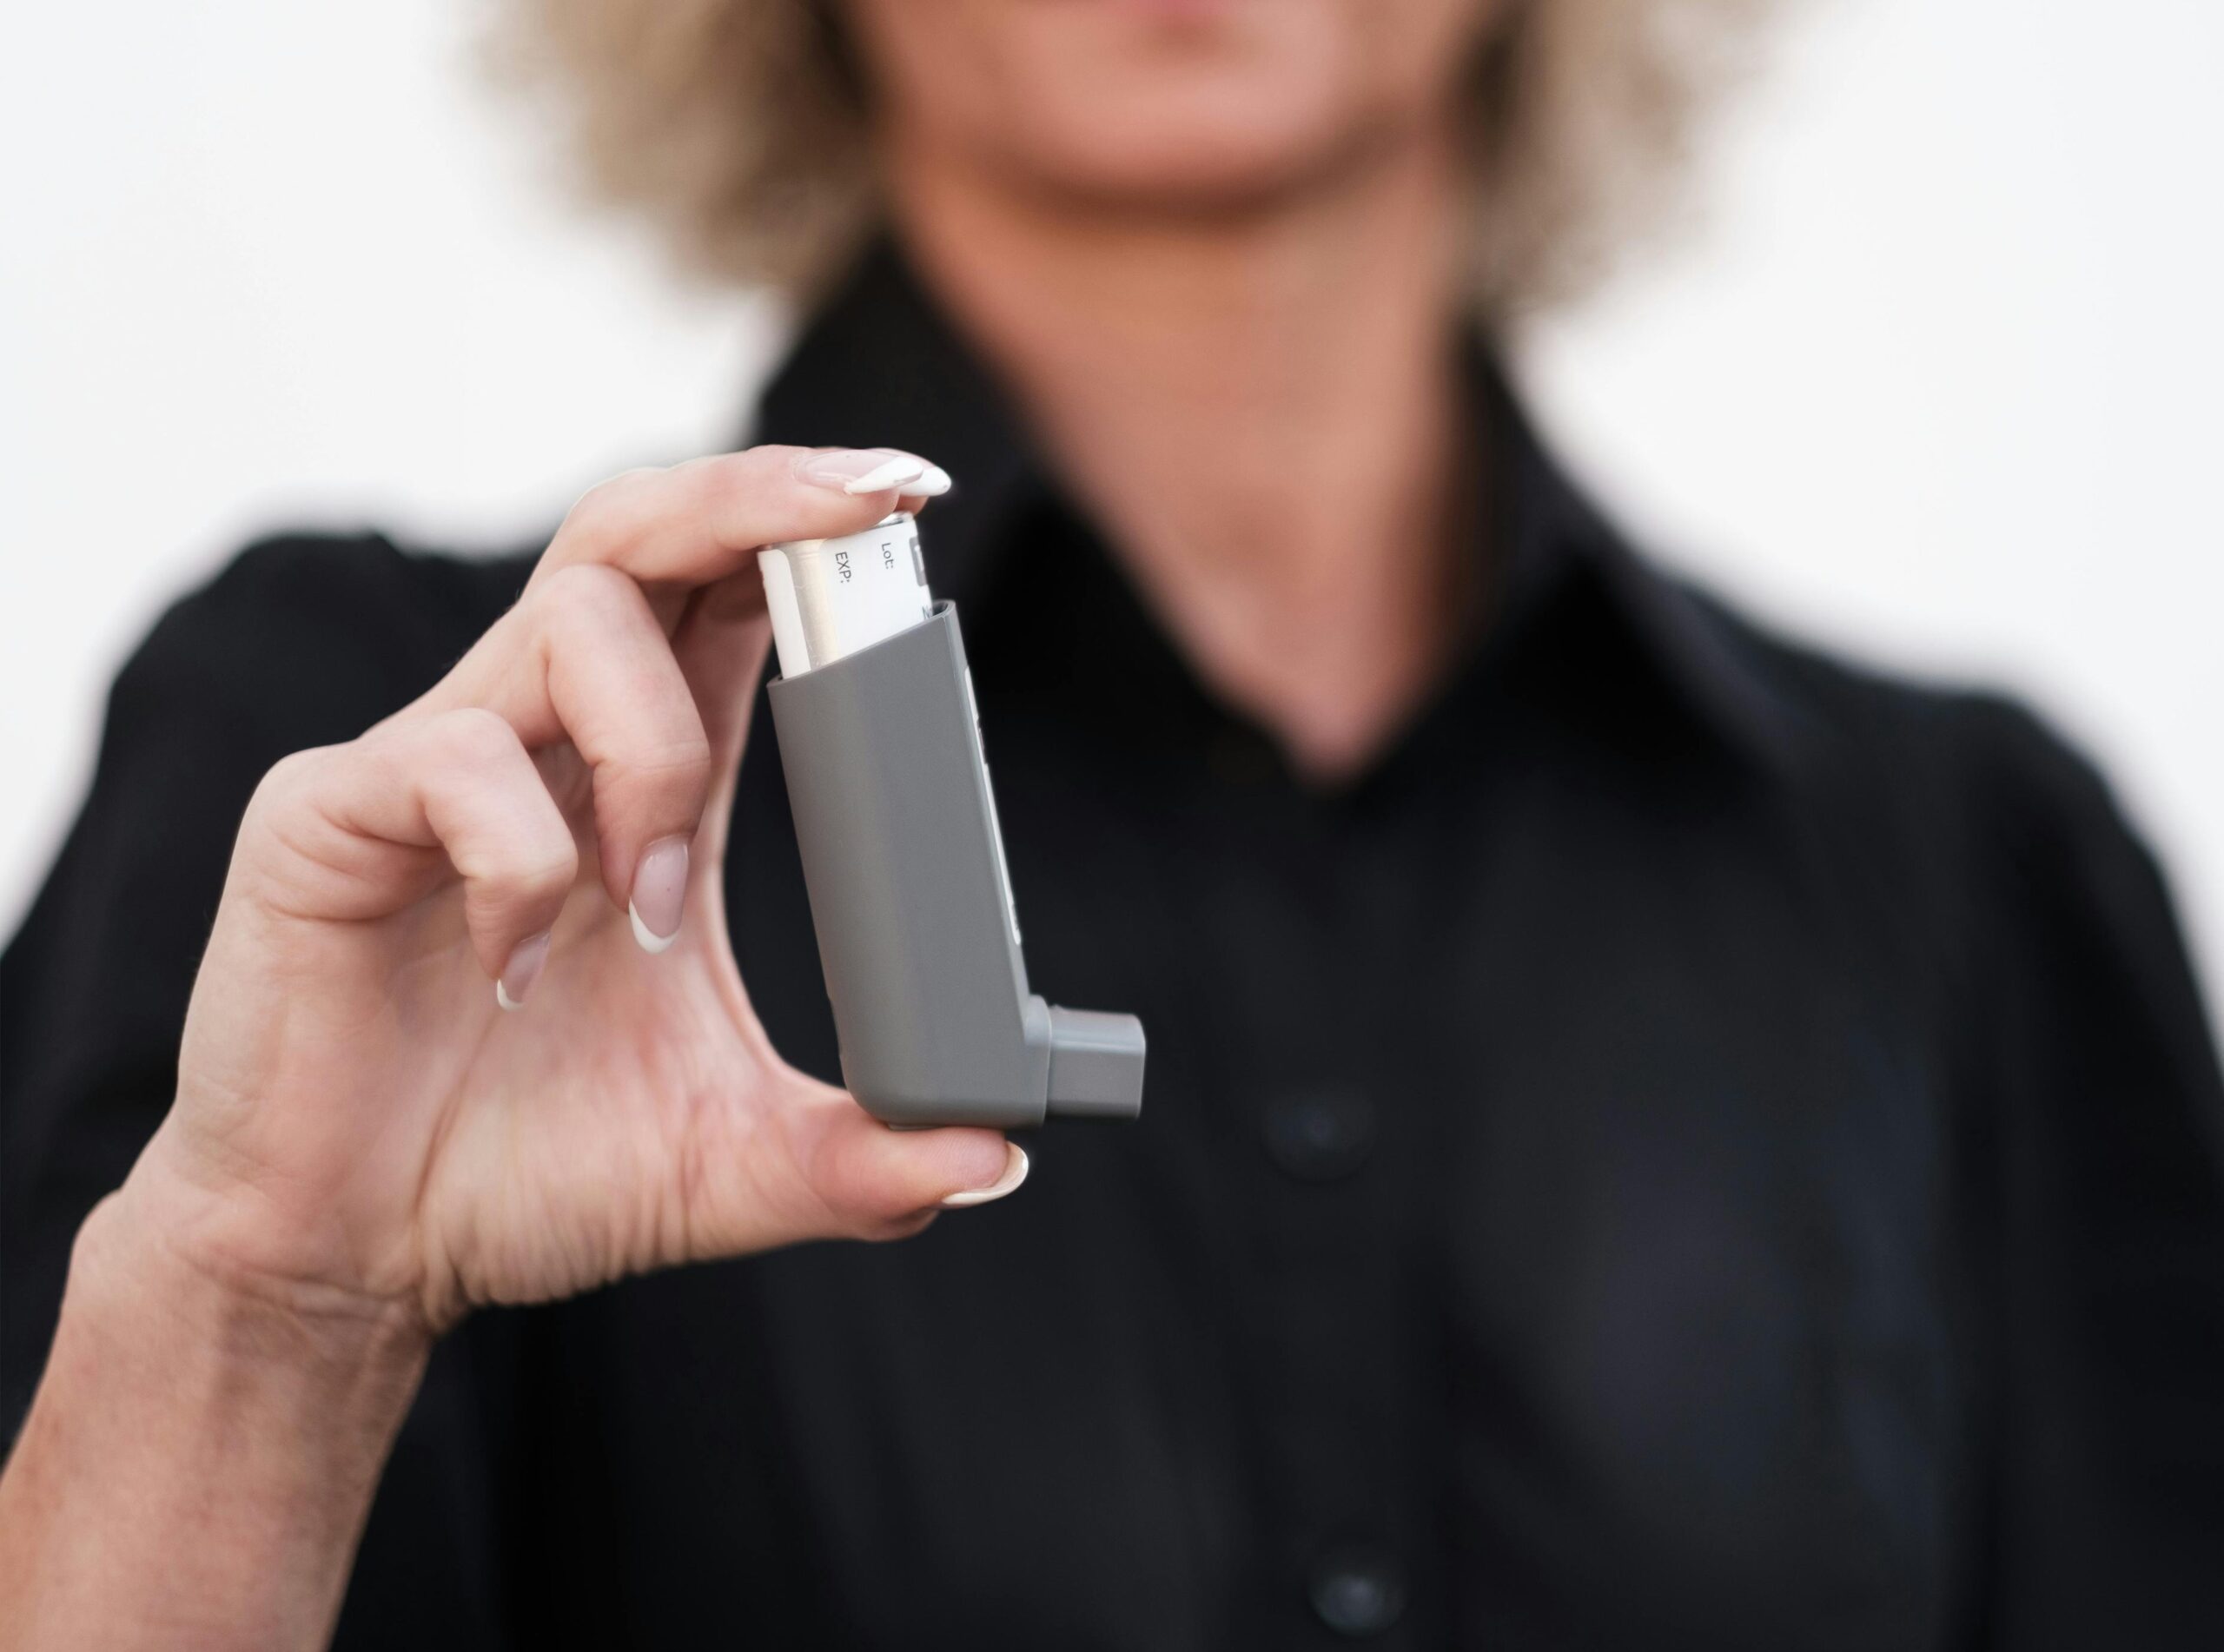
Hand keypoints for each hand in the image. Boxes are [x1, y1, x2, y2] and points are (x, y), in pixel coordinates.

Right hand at [119, 444, 1018, 1340]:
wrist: (353, 1258)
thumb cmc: (525, 1176)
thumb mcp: (729, 1163)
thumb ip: (860, 1155)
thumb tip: (998, 1156)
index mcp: (642, 780)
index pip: (726, 594)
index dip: (808, 527)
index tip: (910, 498)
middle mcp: (543, 741)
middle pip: (638, 531)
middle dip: (756, 492)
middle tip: (868, 502)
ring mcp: (431, 765)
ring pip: (572, 618)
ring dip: (657, 751)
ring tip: (654, 905)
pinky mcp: (329, 816)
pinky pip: (451, 761)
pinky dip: (524, 862)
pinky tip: (515, 971)